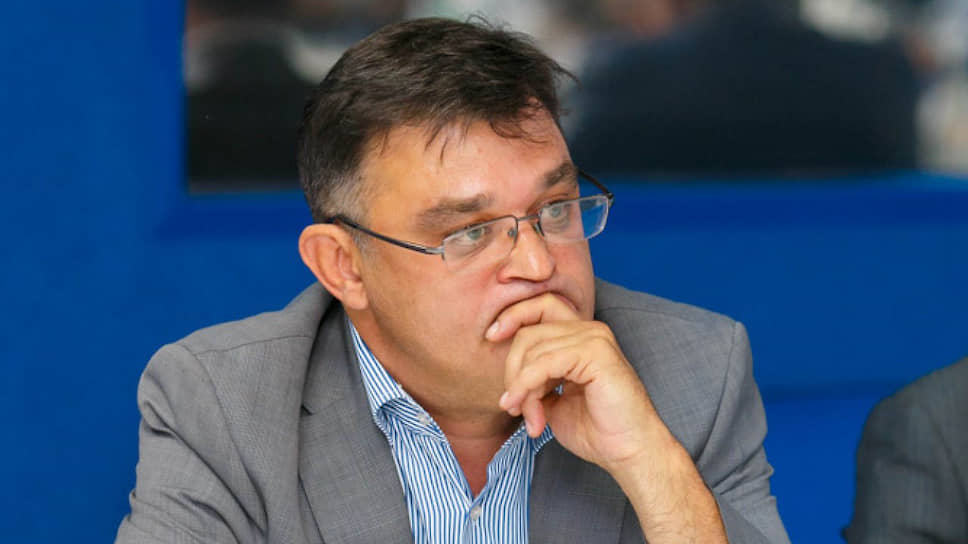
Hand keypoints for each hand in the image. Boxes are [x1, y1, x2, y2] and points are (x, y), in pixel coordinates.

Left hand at [487, 293, 660, 472]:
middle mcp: (590, 330)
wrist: (629, 453)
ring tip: (529, 418)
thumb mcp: (554, 401)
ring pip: (534, 348)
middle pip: (529, 332)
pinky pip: (545, 363)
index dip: (513, 316)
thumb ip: (534, 381)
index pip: (540, 307)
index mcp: (582, 336)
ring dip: (522, 388)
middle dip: (512, 372)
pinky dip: (528, 386)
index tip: (491, 337)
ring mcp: (595, 338)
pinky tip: (529, 413)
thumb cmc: (598, 431)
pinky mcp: (596, 353)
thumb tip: (509, 380)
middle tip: (513, 407)